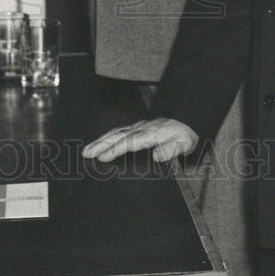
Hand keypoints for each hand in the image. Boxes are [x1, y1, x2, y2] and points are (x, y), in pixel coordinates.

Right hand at [82, 118, 197, 162]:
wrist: (188, 119)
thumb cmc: (185, 133)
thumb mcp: (184, 144)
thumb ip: (171, 149)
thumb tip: (157, 155)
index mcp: (151, 135)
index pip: (129, 143)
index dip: (115, 150)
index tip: (102, 156)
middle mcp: (142, 129)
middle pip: (118, 136)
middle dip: (101, 144)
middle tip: (86, 152)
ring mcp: (139, 127)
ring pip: (116, 133)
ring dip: (101, 140)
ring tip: (88, 149)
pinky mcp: (138, 127)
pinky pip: (120, 131)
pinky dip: (108, 136)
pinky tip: (102, 141)